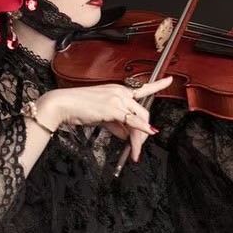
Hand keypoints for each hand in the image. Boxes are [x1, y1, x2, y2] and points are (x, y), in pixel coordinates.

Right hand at [36, 76, 173, 161]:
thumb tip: (128, 136)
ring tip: (135, 152)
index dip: (158, 84)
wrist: (63, 105)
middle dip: (143, 132)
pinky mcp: (113, 108)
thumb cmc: (79, 108)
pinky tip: (148, 133)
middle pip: (143, 112)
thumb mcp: (102, 117)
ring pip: (139, 119)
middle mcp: (121, 92)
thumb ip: (117, 125)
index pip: (143, 87)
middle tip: (138, 148)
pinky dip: (141, 128)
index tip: (170, 79)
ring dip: (139, 138)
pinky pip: (132, 120)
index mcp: (119, 90)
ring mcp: (118, 98)